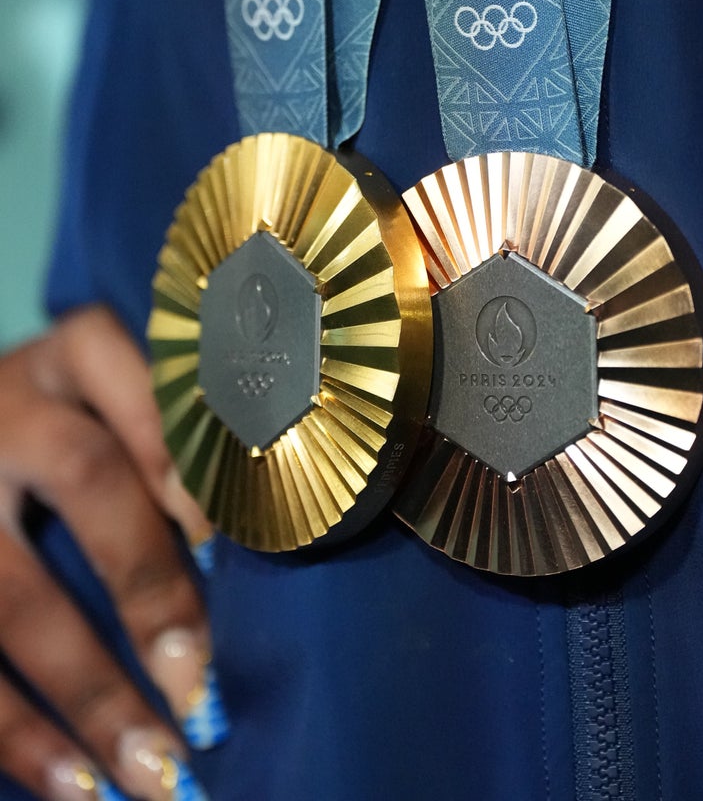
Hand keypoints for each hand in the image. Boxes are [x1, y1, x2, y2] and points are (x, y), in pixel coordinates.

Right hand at [0, 306, 225, 800]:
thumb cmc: (73, 422)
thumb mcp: (110, 399)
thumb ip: (171, 445)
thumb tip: (266, 557)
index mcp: (75, 356)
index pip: (144, 380)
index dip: (189, 454)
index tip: (232, 540)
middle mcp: (12, 404)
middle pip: (88, 481)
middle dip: (150, 588)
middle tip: (204, 683)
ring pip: (14, 593)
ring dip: (88, 690)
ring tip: (156, 771)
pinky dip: (17, 732)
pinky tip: (75, 787)